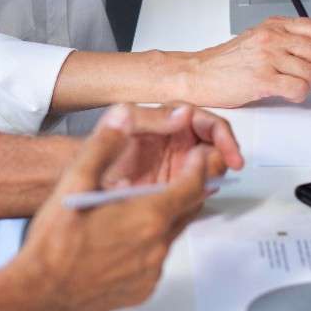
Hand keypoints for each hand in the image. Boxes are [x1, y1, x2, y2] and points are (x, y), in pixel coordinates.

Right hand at [14, 115, 216, 310]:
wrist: (39, 294)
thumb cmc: (54, 244)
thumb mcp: (74, 183)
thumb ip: (102, 145)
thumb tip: (122, 116)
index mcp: (146, 217)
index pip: (191, 187)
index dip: (199, 168)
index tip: (198, 156)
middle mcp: (155, 247)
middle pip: (187, 211)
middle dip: (186, 189)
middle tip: (177, 174)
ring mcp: (150, 271)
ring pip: (170, 236)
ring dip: (163, 217)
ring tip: (138, 205)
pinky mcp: (142, 289)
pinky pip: (155, 260)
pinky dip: (148, 244)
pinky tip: (123, 237)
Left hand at [96, 102, 244, 188]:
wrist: (79, 181)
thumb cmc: (97, 149)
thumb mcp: (122, 123)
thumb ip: (150, 117)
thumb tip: (184, 114)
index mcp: (168, 122)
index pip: (206, 123)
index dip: (223, 136)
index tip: (230, 153)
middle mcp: (175, 142)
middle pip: (213, 147)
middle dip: (224, 157)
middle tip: (228, 171)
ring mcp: (174, 165)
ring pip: (207, 169)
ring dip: (213, 176)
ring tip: (204, 186)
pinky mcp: (170, 188)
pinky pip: (195, 188)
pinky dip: (201, 192)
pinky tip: (194, 196)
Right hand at [177, 16, 310, 106]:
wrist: (197, 74)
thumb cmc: (225, 62)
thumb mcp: (257, 39)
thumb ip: (284, 40)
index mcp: (274, 26)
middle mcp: (272, 38)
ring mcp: (267, 57)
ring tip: (297, 87)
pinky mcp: (262, 79)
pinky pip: (299, 88)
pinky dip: (300, 95)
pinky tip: (289, 94)